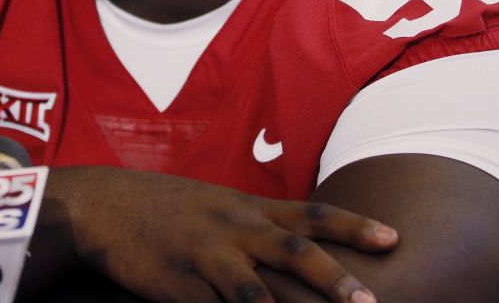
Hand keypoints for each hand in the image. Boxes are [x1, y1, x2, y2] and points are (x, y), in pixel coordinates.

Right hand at [52, 167, 397, 302]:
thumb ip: (258, 226)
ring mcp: (206, 259)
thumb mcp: (217, 205)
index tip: (393, 240)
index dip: (354, 226)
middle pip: (293, 253)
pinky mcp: (178, 288)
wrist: (105, 207)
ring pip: (255, 293)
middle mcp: (234, 230)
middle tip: (370, 302)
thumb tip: (301, 248)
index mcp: (247, 209)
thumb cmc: (166, 208)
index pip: (311, 215)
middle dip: (334, 280)